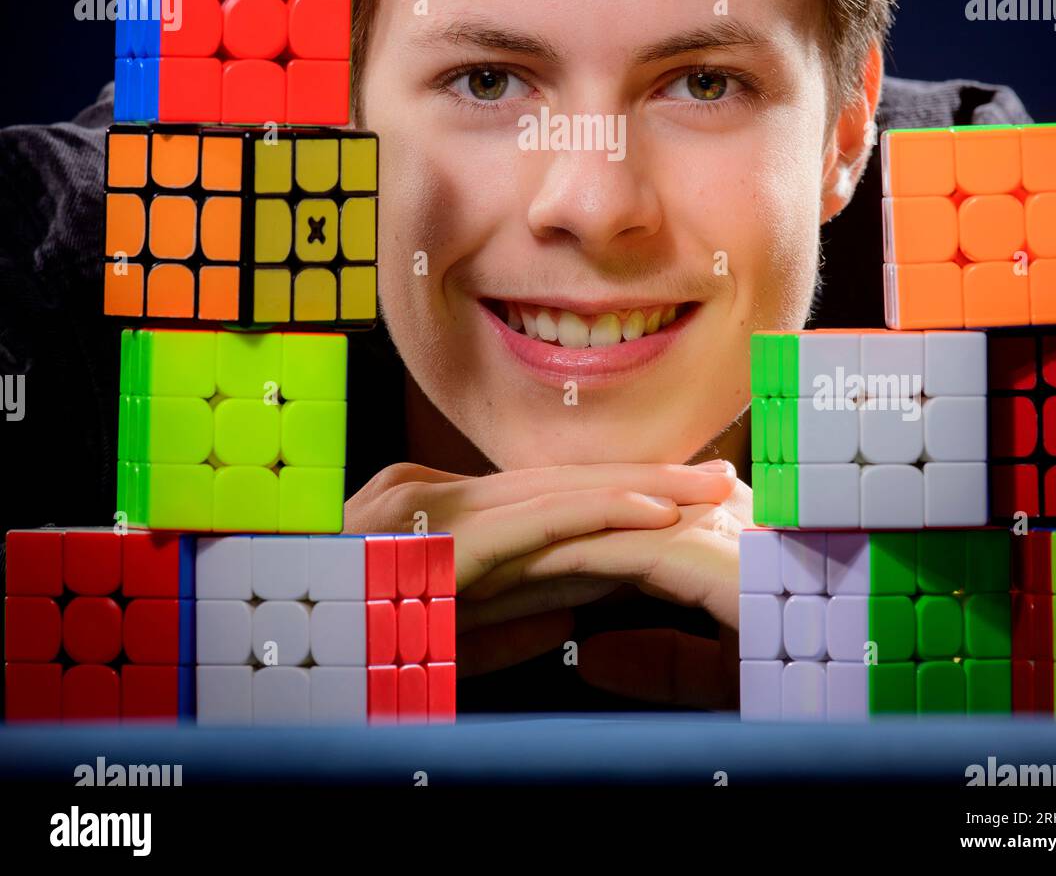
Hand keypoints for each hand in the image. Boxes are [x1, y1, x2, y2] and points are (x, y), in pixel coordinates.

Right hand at [343, 459, 737, 677]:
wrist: (262, 649)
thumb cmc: (341, 646)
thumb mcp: (432, 634)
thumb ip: (499, 619)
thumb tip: (567, 615)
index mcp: (435, 507)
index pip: (544, 494)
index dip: (616, 490)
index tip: (683, 495)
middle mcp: (433, 491)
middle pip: (560, 481)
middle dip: (646, 479)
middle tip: (721, 477)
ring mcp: (429, 507)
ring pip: (554, 491)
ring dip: (642, 488)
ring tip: (707, 490)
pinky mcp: (434, 540)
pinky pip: (529, 522)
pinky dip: (597, 512)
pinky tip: (651, 512)